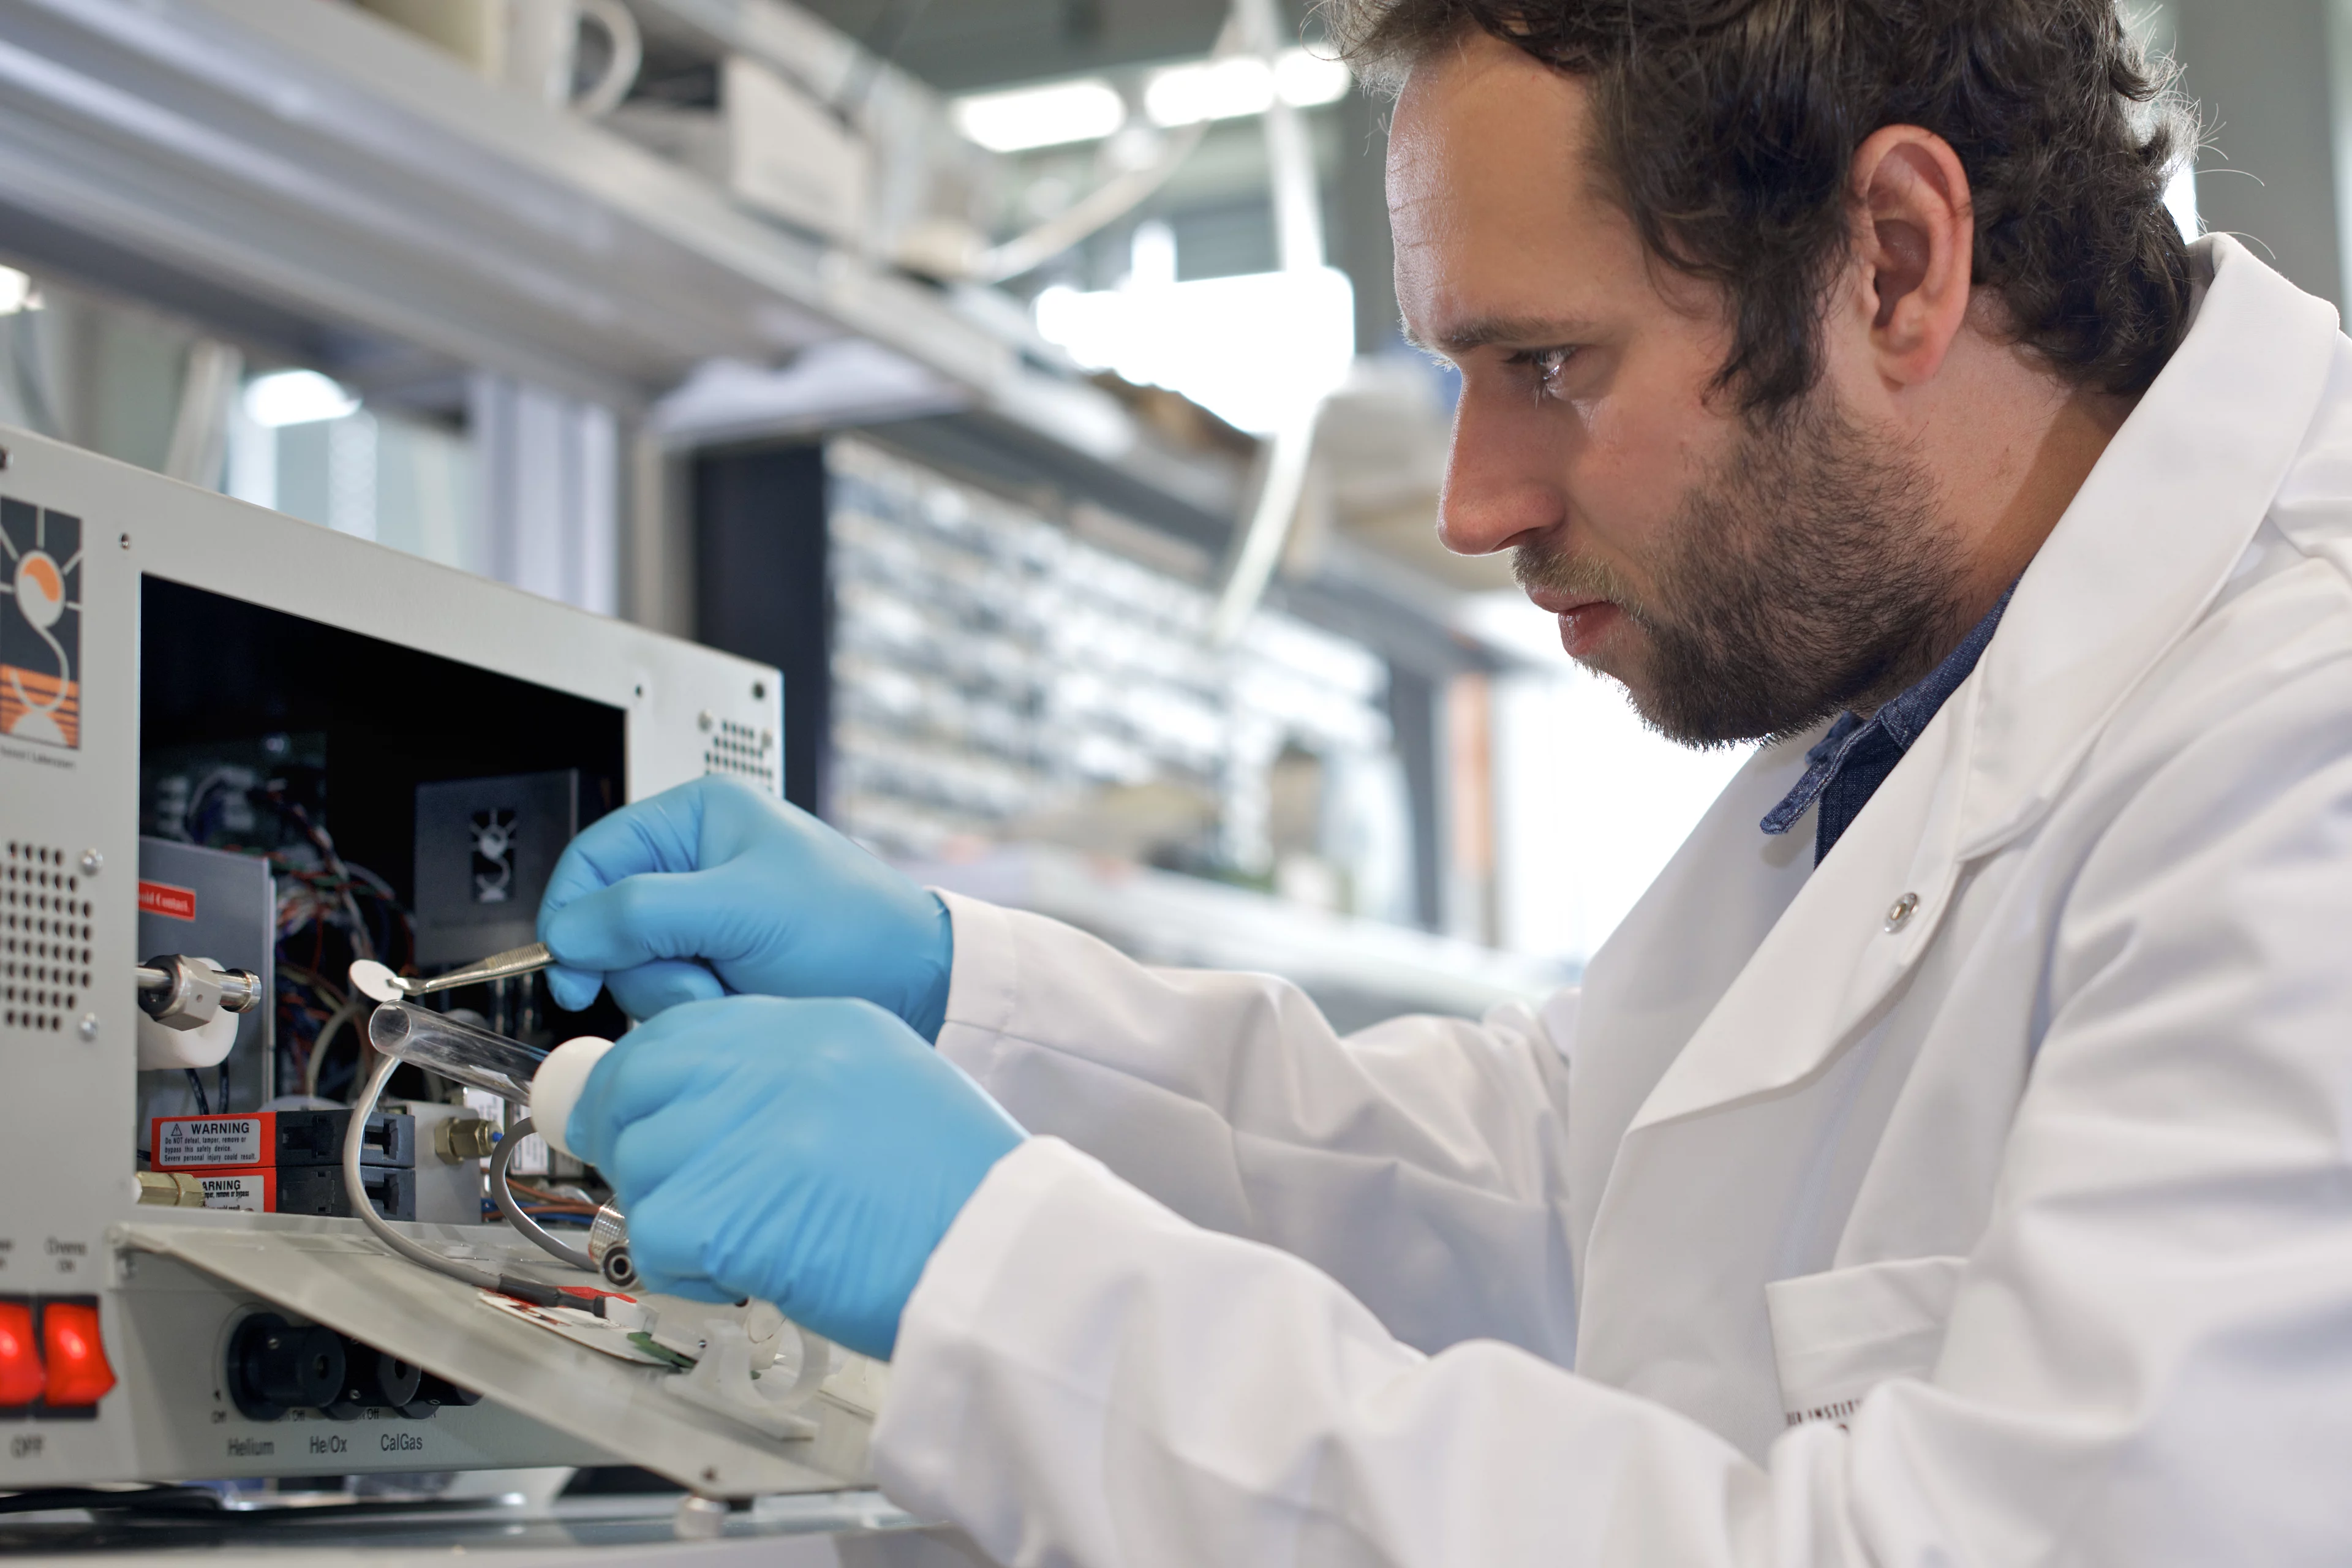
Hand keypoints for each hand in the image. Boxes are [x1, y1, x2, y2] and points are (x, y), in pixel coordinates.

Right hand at [537, 776, 951, 1035]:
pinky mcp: (717, 964)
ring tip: (736, 986)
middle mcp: (694, 862)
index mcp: (697, 817)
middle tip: (701, 976)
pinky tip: (741, 1001)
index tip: (571, 968)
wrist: (914, 984)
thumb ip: (647, 912)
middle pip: (607, 922)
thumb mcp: (744, 908)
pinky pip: (669, 996)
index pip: (592, 857)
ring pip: (635, 968)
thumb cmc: (851, 927)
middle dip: (648, 963)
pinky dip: (697, 1009)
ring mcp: (704, 918)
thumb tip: (568, 931)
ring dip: (677, 992)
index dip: (573, 914)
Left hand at [566, 995, 1023, 1358]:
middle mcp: (776, 1059)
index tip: (638, 1118)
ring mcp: (746, 1126)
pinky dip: (684, 1271)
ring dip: (672, 1215)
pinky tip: (744, 1275)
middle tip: (668, 1187)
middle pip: (636, 1081)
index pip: (681, 1029)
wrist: (1004, 1253)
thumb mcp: (885, 1086)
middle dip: (625, 1137)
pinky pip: (655, 1235)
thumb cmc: (959, 1190)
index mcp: (818, 1025)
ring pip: (640, 1165)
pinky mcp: (722, 1206)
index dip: (643, 1080)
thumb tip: (709, 1105)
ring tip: (745, 1242)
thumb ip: (795, 1079)